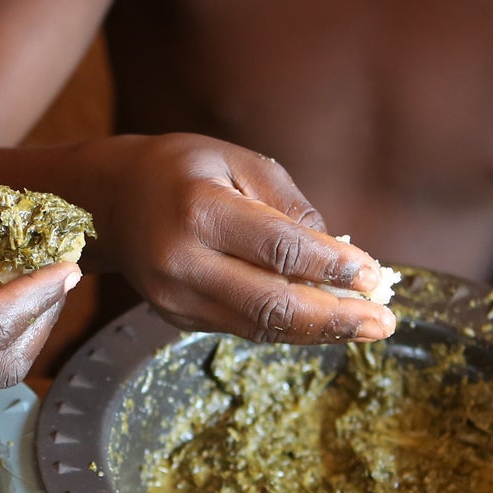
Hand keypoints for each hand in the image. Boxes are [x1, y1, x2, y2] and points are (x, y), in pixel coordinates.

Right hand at [91, 134, 396, 342]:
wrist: (108, 200)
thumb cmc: (181, 170)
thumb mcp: (237, 161)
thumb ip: (288, 206)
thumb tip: (340, 256)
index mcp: (198, 211)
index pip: (279, 250)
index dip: (332, 267)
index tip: (374, 275)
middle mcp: (182, 263)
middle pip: (271, 304)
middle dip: (335, 318)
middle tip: (384, 322)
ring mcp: (175, 298)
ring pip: (260, 327)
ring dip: (318, 331)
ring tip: (366, 328)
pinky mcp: (176, 318)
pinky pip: (243, 329)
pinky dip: (289, 328)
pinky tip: (324, 322)